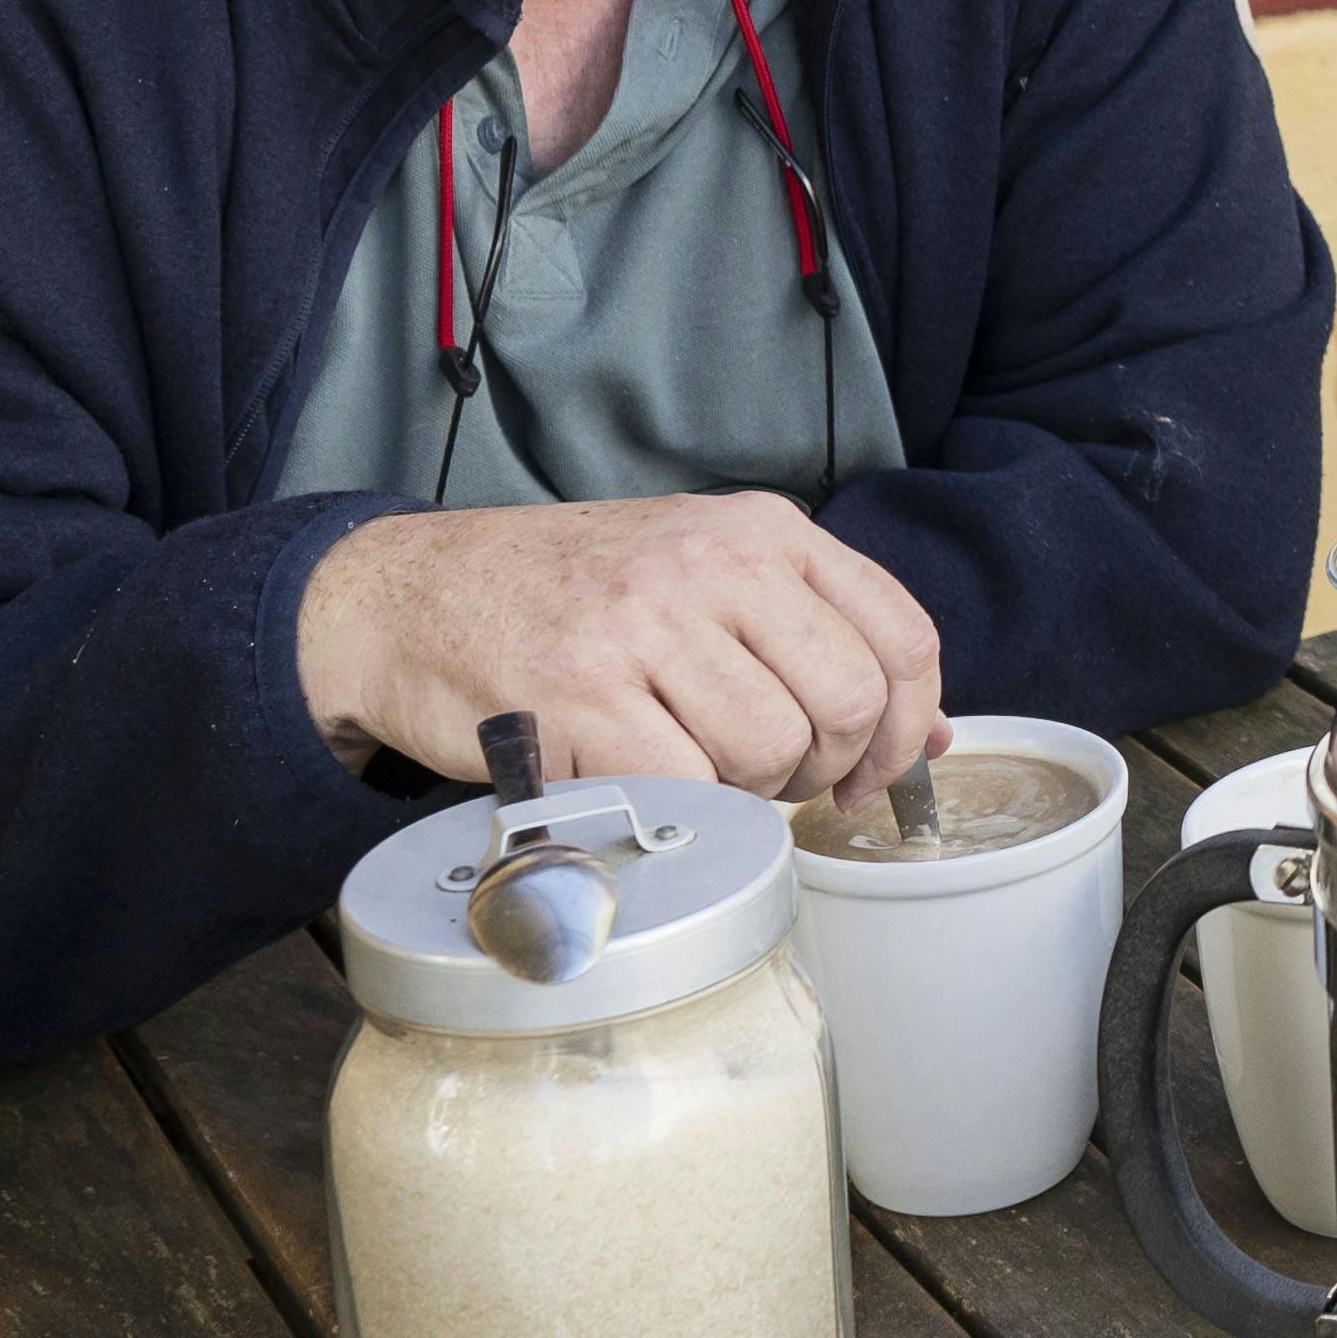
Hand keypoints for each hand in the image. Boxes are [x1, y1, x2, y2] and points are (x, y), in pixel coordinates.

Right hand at [297, 494, 946, 805]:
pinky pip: (687, 785)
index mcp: (760, 531)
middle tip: (774, 781)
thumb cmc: (569, 600)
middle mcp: (711, 564)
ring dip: (747, 792)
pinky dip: (677, 807)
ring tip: (693, 770)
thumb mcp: (704, 577)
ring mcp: (644, 626)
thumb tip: (925, 734)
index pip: (899, 632)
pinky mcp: (582, 696)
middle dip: (827, 769)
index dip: (907, 722)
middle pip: (846, 700)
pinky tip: (640, 781)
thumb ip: (813, 638)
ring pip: (771, 749)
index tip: (875, 771)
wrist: (411, 597)